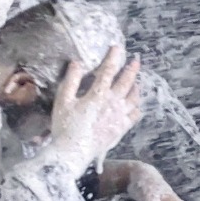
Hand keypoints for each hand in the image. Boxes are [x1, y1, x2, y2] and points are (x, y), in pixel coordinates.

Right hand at [48, 45, 141, 171]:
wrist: (73, 153)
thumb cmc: (65, 126)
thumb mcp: (63, 101)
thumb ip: (71, 80)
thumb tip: (77, 63)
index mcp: (98, 94)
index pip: (108, 71)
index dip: (113, 57)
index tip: (117, 47)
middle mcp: (113, 103)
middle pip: (127, 82)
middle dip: (132, 69)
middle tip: (136, 61)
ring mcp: (119, 117)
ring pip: (134, 98)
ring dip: (136, 87)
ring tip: (137, 82)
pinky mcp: (121, 129)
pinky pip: (134, 115)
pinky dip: (137, 107)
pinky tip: (135, 105)